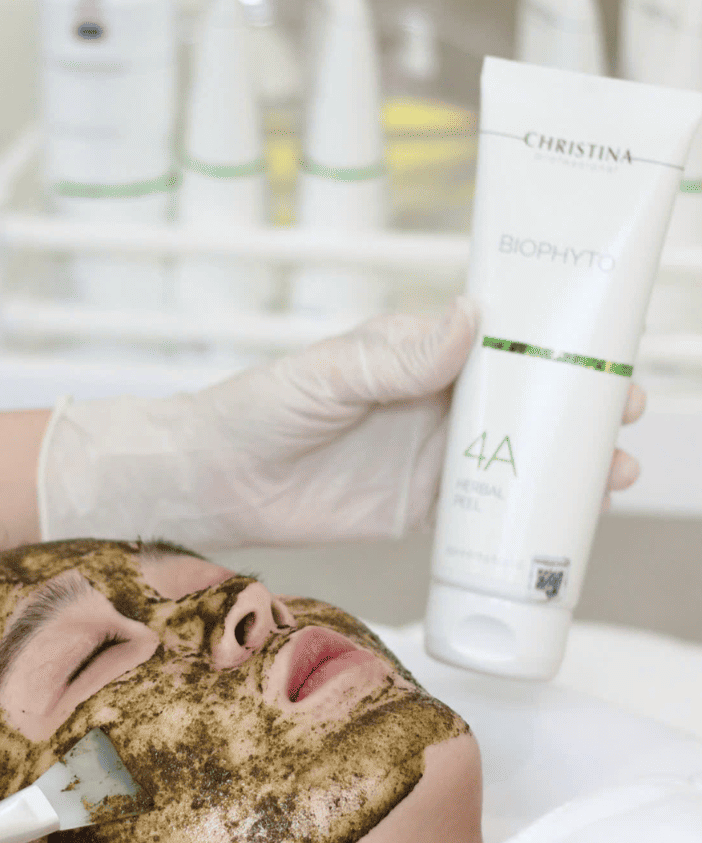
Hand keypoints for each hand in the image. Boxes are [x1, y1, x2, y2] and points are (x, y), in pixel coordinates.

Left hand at [39, 300, 645, 547]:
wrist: (213, 487)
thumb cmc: (257, 412)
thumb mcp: (324, 376)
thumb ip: (393, 358)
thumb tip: (470, 319)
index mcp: (416, 352)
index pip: (499, 339)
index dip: (554, 343)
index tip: (603, 348)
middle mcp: (433, 400)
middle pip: (523, 398)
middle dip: (578, 405)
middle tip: (628, 415)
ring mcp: (431, 455)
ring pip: (517, 454)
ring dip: (565, 463)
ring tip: (616, 473)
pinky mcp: (419, 508)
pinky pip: (486, 510)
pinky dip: (526, 515)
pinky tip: (565, 523)